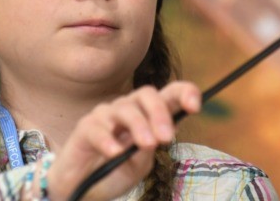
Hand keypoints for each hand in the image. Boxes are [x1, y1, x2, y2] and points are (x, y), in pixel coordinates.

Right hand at [45, 81, 200, 200]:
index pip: (170, 92)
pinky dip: (108, 139)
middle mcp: (129, 107)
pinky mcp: (85, 127)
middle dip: (160, 113)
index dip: (185, 93)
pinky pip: (97, 127)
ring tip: (148, 144)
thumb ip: (153, 146)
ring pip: (125, 108)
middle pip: (147, 94)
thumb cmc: (116, 170)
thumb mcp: (142, 162)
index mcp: (148, 113)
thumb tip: (164, 133)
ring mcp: (106, 114)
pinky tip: (115, 152)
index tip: (195, 107)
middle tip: (167, 138)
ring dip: (139, 125)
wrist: (84, 188)